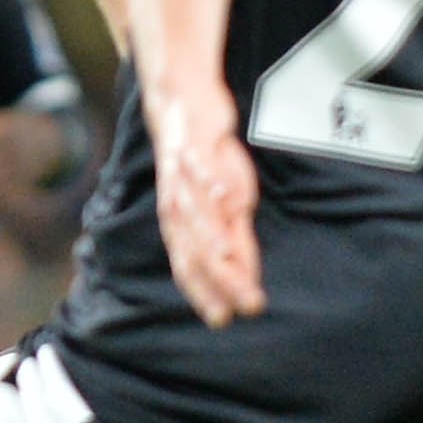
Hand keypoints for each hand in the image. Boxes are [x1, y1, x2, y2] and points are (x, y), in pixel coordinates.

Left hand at [147, 88, 265, 326]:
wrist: (178, 102)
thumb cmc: (199, 160)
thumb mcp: (215, 201)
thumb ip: (230, 234)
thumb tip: (242, 269)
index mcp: (178, 222)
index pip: (188, 266)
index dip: (203, 293)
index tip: (222, 320)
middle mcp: (176, 205)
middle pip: (198, 249)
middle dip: (221, 279)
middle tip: (246, 304)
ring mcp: (183, 177)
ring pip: (198, 213)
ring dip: (213, 238)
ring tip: (229, 261)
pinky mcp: (194, 146)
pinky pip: (202, 167)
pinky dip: (213, 183)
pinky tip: (227, 197)